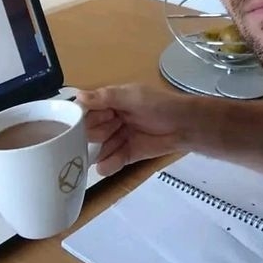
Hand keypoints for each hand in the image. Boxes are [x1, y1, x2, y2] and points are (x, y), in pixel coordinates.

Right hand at [77, 85, 195, 176]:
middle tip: (106, 131)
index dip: (82, 118)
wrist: (185, 124)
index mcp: (110, 102)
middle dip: (94, 134)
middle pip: (90, 132)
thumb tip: (78, 96)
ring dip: (99, 151)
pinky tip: (105, 166)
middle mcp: (110, 121)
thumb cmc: (160, 105)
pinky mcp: (126, 155)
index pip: (86, 111)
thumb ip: (106, 97)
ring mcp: (117, 139)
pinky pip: (111, 162)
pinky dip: (107, 165)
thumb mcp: (133, 96)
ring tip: (103, 150)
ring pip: (98, 149)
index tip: (77, 123)